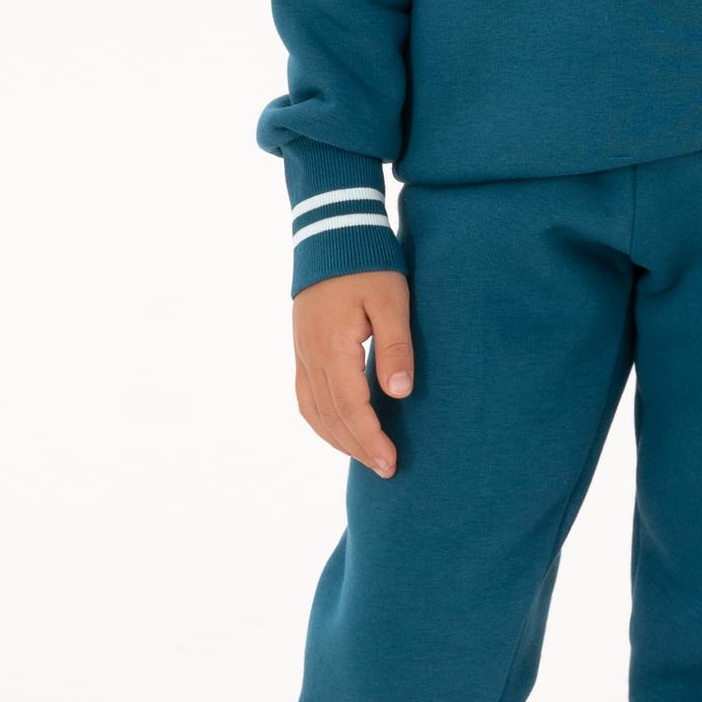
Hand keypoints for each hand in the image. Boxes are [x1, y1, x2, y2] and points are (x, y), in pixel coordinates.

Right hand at [291, 270, 414, 475]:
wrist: (331, 231)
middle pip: (330, 417)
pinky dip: (322, 422)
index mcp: (332, 347)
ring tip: (366, 457)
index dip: (370, 439)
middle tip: (386, 470)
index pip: (350, 407)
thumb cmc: (367, 264)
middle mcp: (310, 355)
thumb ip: (395, 345)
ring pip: (313, 411)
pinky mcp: (302, 348)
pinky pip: (305, 397)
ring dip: (338, 440)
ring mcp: (302, 353)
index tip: (391, 462)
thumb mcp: (392, 299)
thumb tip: (399, 394)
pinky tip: (339, 430)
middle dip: (358, 448)